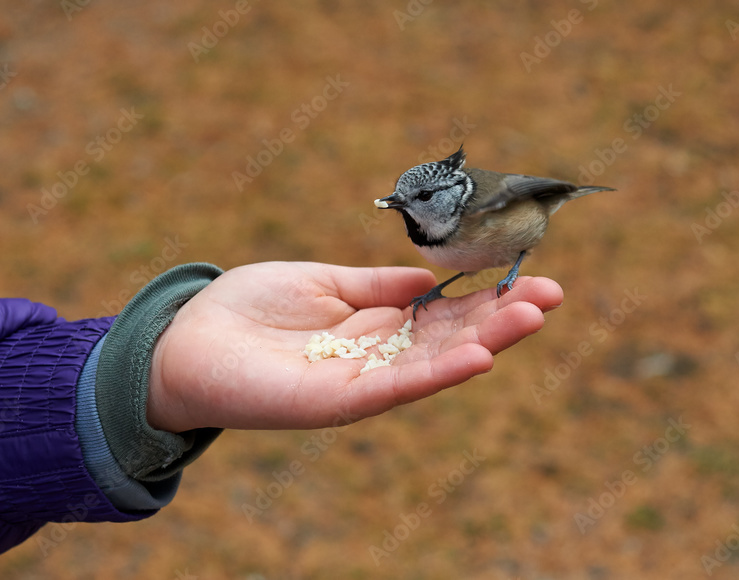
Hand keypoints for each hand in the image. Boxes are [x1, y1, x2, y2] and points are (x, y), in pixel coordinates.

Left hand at [146, 262, 562, 431]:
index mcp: (376, 324)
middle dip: (501, 317)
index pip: (445, 312)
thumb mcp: (324, 281)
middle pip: (451, 338)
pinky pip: (396, 387)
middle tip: (551, 294)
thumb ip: (377, 284)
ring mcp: (362, 381)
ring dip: (486, 341)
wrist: (186, 341)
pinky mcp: (338, 401)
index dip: (487, 296)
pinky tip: (478, 355)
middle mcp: (378, 356)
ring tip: (531, 315)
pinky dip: (438, 373)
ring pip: (435, 363)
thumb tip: (430, 275)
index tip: (531, 277)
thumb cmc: (249, 307)